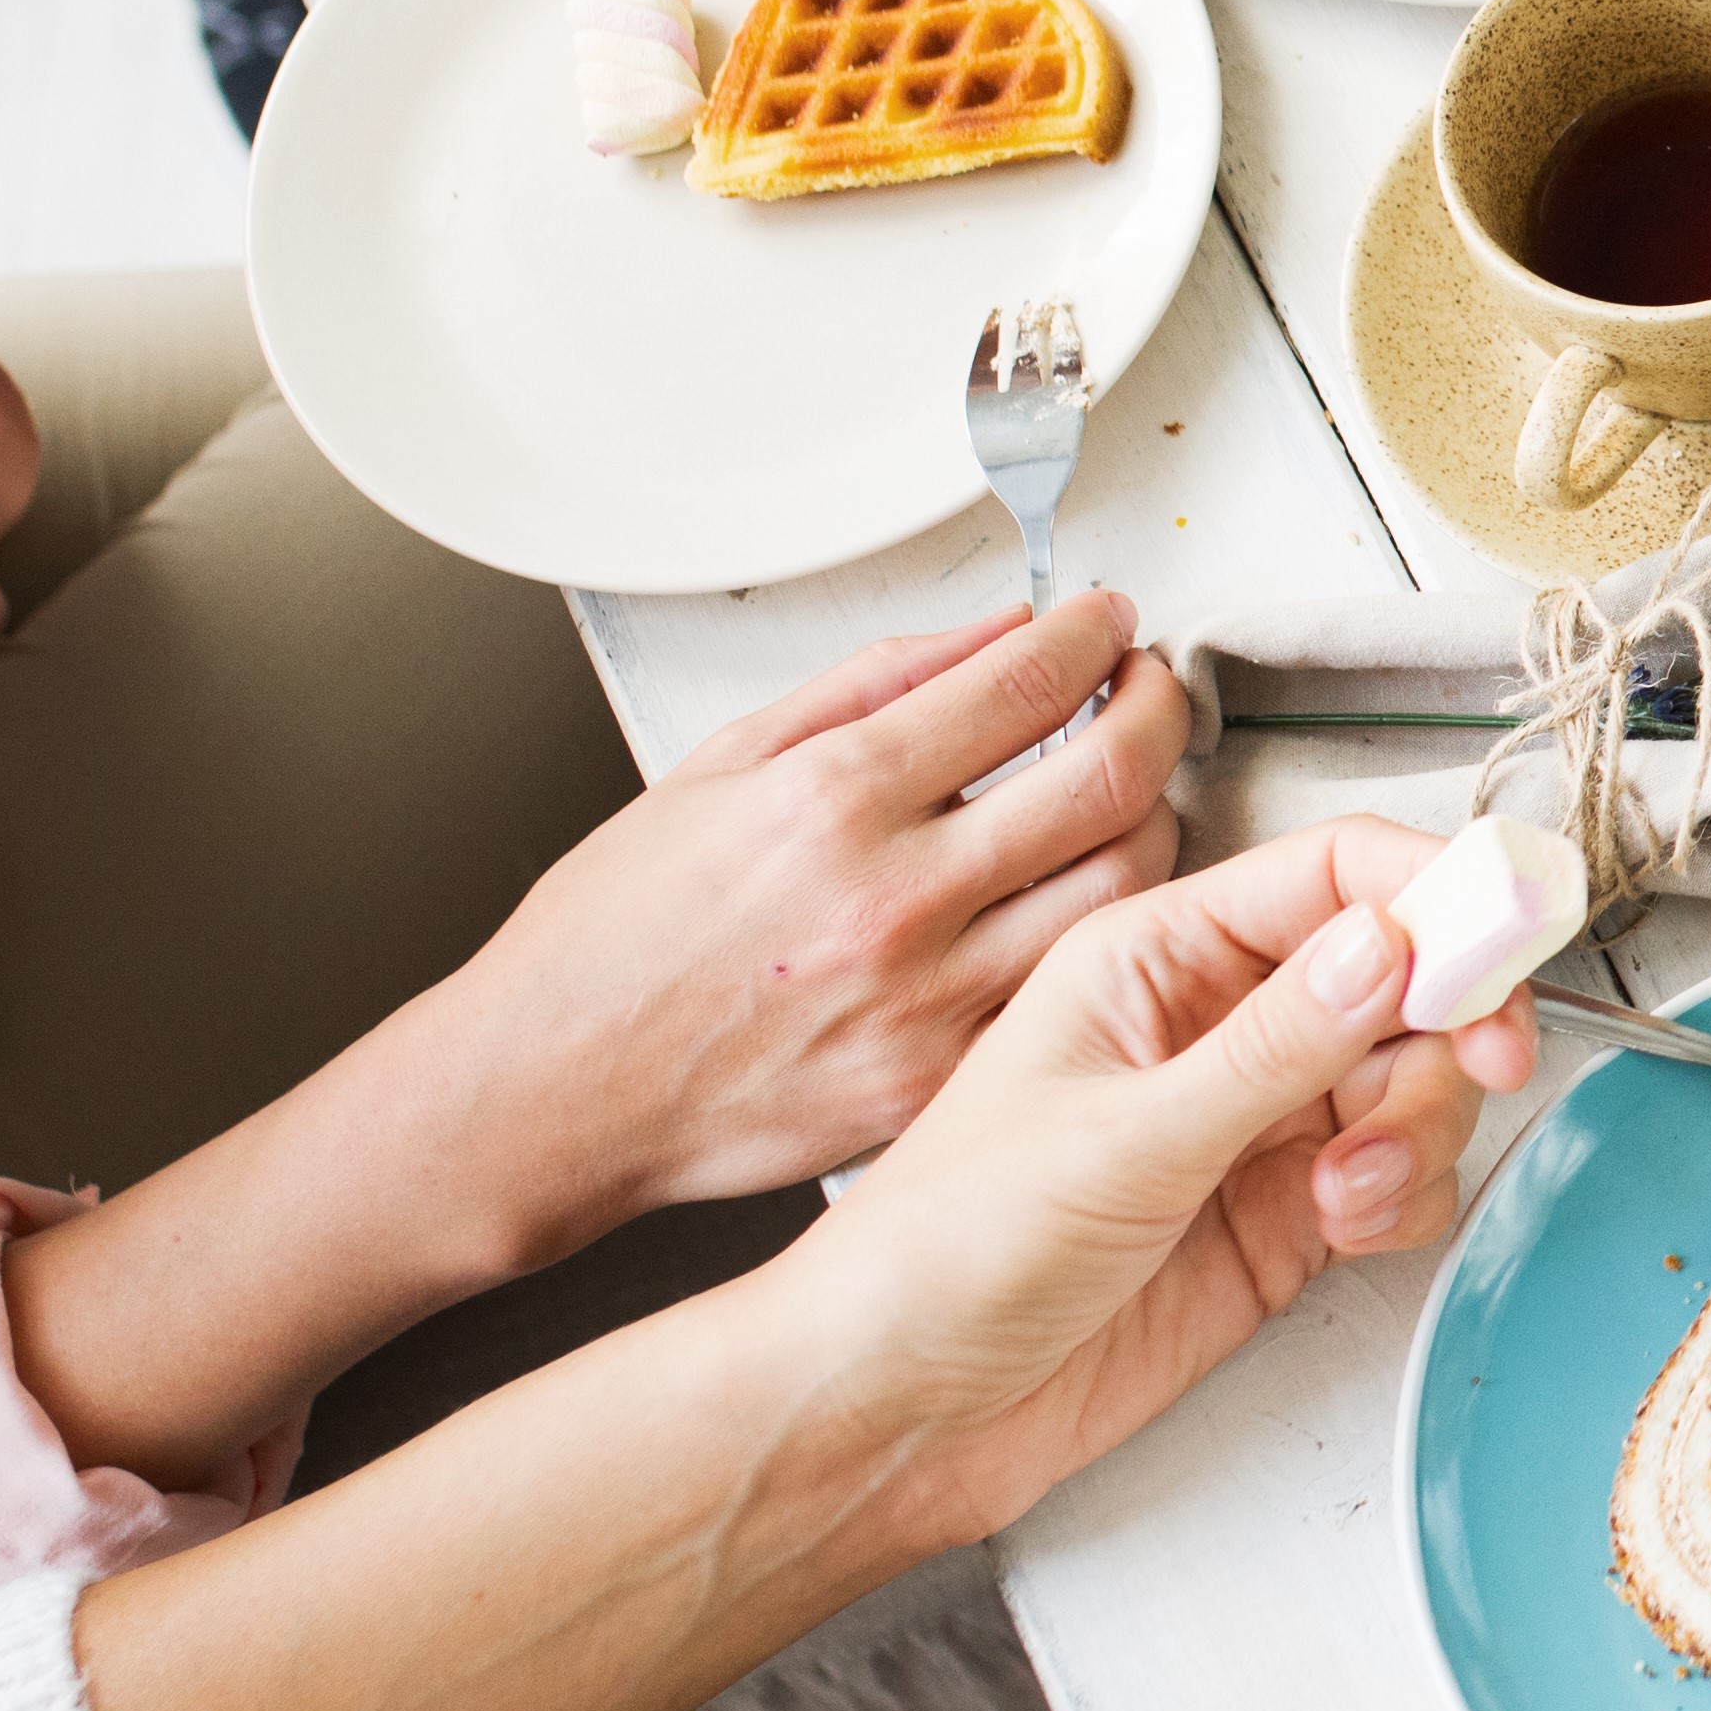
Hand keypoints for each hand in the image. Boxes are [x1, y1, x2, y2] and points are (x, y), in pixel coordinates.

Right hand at [400, 594, 1191, 1243]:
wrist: (552, 1090)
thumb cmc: (615, 937)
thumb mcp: (719, 764)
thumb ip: (873, 684)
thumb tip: (998, 629)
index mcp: (831, 798)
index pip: (1026, 684)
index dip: (1095, 634)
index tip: (1109, 620)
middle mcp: (891, 897)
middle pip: (1110, 778)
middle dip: (1158, 707)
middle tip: (1148, 687)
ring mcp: (926, 1000)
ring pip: (1123, 886)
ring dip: (1158, 815)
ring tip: (1131, 787)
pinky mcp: (939, 1081)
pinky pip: (1068, 988)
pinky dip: (1103, 928)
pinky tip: (1085, 894)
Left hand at [751, 817, 1519, 1539]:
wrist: (905, 1411)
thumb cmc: (945, 1251)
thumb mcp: (1121, 1136)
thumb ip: (1275, 1044)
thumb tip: (1393, 944)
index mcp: (1157, 959)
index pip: (1332, 877)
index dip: (1436, 889)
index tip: (1516, 922)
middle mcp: (1218, 1026)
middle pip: (1403, 977)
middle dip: (1453, 1020)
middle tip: (1482, 1061)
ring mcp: (1256, 1123)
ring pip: (1415, 1079)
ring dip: (1420, 1124)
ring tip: (1352, 1184)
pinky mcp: (1282, 1215)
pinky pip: (1400, 1174)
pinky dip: (1403, 1196)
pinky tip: (1344, 1224)